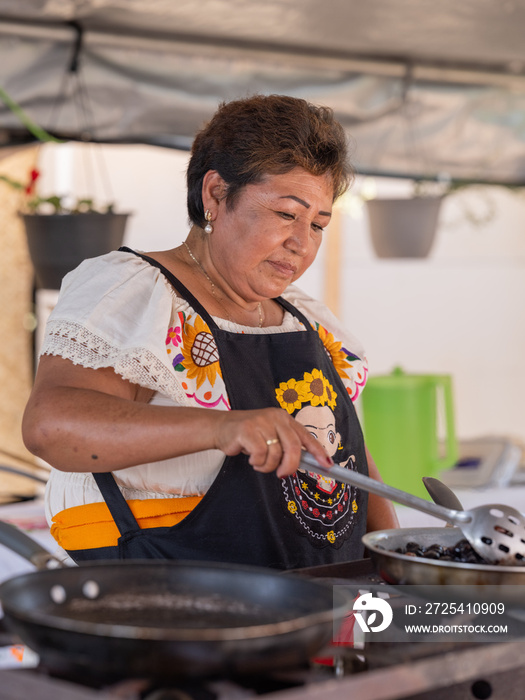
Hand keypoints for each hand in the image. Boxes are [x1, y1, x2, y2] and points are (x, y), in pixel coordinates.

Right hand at [213, 407, 332, 477]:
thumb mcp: (270, 437)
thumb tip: (305, 464)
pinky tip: (250, 458)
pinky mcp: (247, 429)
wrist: (220, 428)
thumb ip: (285, 446)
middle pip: (293, 446)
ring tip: (259, 463)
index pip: (305, 436)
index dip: (318, 451)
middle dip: (290, 465)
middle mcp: (275, 417)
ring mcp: (261, 422)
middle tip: (283, 474)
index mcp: (284, 418)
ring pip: (275, 453)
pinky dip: (257, 462)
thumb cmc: (248, 436)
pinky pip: (260, 454)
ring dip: (268, 466)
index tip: (327, 465)